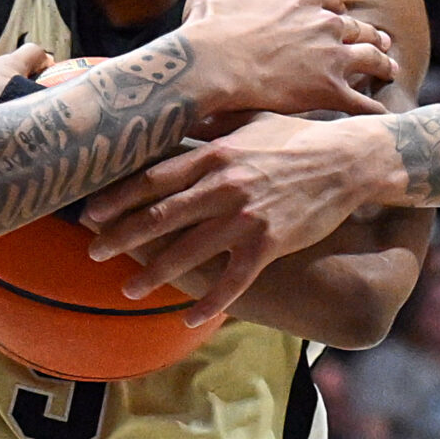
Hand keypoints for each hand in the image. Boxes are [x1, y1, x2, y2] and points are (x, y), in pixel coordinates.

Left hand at [81, 113, 382, 323]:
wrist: (347, 159)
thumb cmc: (296, 136)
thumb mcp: (249, 120)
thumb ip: (211, 126)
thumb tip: (178, 120)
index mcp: (214, 154)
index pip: (153, 178)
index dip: (118, 198)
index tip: (91, 212)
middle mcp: (223, 185)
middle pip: (161, 215)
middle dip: (122, 236)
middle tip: (93, 252)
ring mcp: (246, 217)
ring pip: (189, 251)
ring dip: (155, 273)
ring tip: (129, 288)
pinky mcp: (270, 243)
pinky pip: (233, 280)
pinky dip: (210, 301)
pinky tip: (190, 318)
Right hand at [178, 0, 395, 118]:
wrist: (210, 64)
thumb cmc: (209, 25)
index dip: (337, 7)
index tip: (341, 15)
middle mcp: (325, 21)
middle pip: (357, 27)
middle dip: (370, 34)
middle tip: (382, 41)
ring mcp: (331, 55)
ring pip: (369, 58)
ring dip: (381, 64)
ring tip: (390, 70)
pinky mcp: (328, 88)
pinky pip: (360, 99)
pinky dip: (373, 106)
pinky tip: (380, 112)